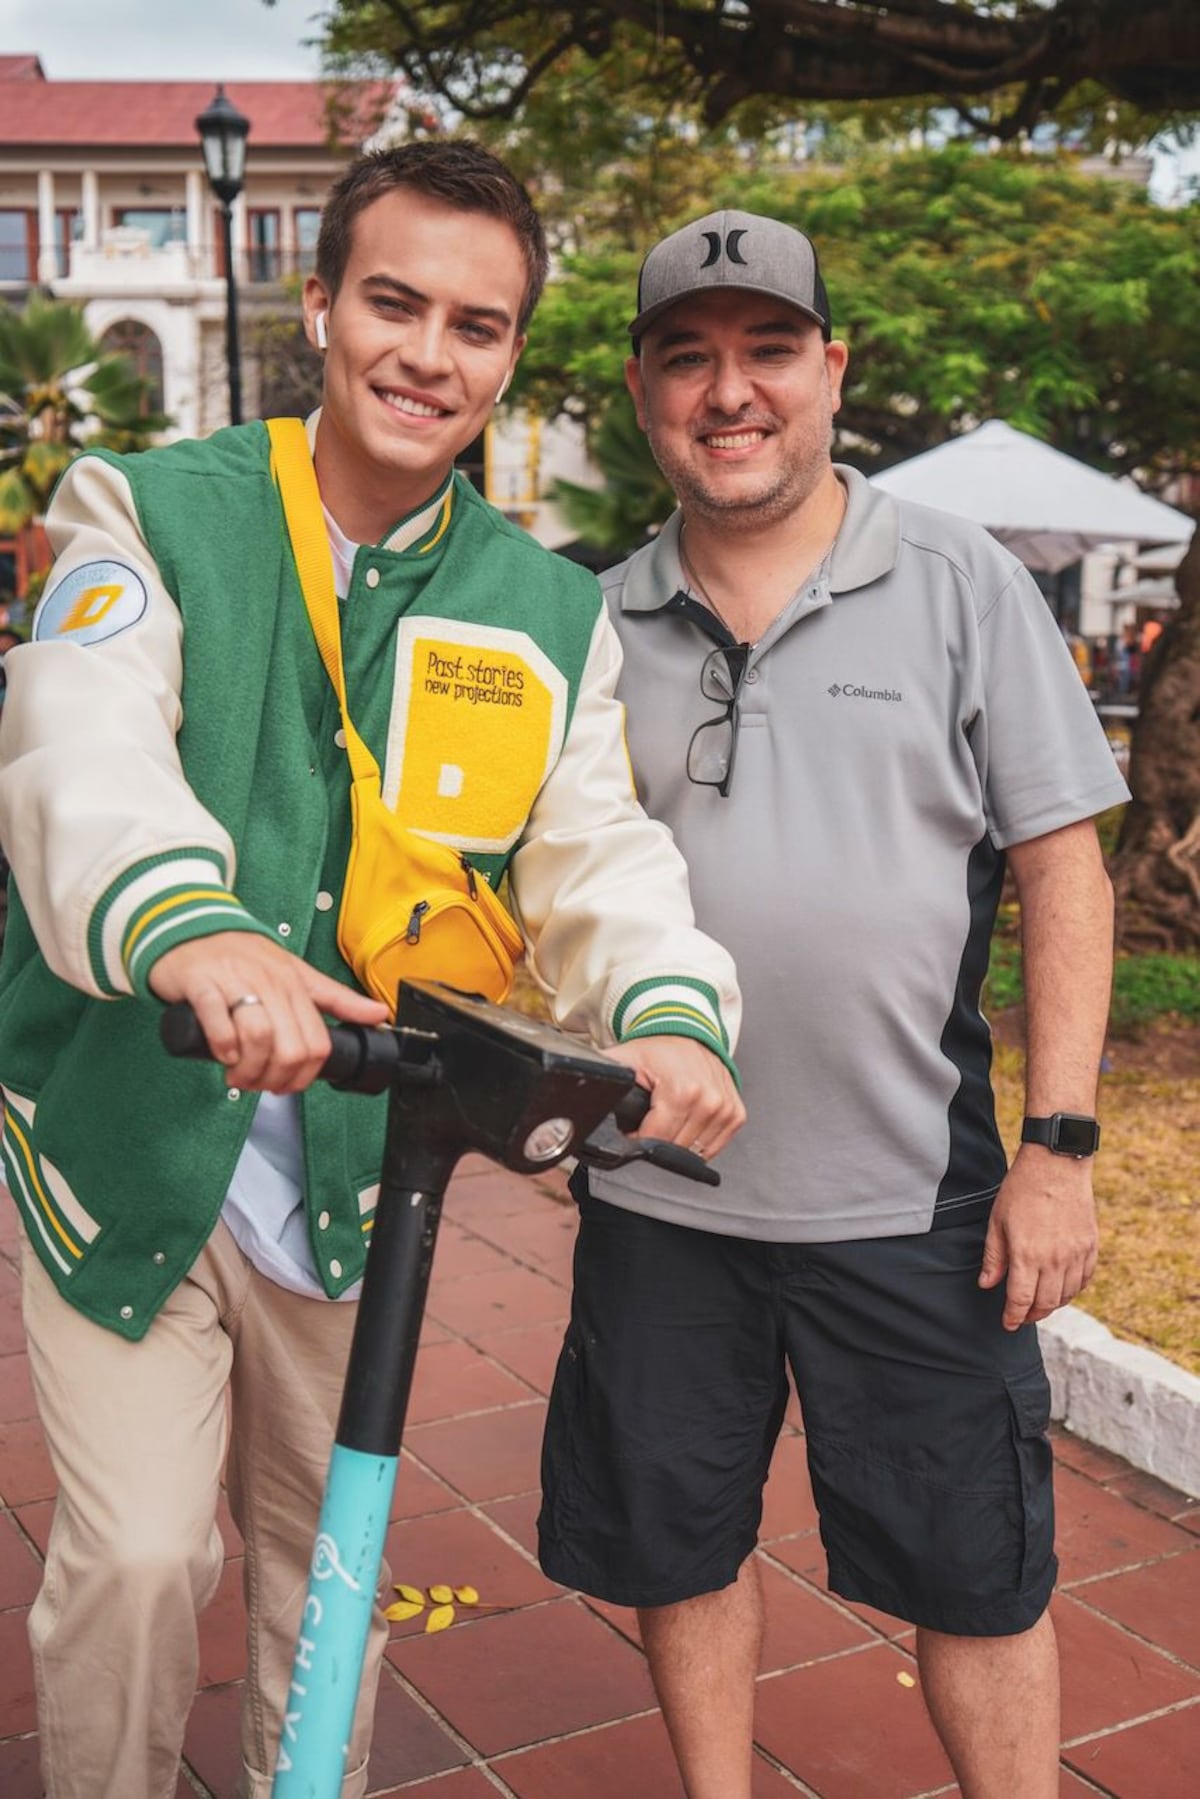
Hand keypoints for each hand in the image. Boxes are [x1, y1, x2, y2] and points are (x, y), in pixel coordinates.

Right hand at [149, 933, 388, 1093]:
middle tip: (260, 1084)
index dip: (305, 1075)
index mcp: (295, 984)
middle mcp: (269, 982)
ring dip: (249, 1069)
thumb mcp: (296, 973)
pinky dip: (223, 1046)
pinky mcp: (202, 983)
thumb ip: (336, 997)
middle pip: (290, 1046)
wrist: (193, 928)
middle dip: (276, 1077)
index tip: (288, 1084)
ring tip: (239, 1075)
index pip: (316, 1042)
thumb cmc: (245, 956)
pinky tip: (223, 1054)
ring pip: (258, 1036)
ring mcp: (235, 981)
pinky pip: (218, 1021)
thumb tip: (378, 1013)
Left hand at [604, 1037, 744, 1159]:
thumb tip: (579, 1096)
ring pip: (694, 1152)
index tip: (632, 1128)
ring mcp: (725, 1109)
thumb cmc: (657, 1049)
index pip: (655, 1141)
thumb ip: (602, 1079)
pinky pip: (713, 1147)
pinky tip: (686, 1124)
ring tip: (667, 1120)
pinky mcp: (736, 1114)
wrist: (687, 1032)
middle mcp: (709, 1101)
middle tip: (648, 1121)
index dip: (637, 1140)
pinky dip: (697, 1142)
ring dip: (677, 1143)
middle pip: (674, 1149)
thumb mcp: (623, 1060)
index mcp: (682, 1091)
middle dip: (656, 1142)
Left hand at [978, 1145, 1098, 1329]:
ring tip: (1039, 1304)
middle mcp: (1055, 1259)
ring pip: (1066, 1295)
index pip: (1021, 1300)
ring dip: (1052, 1305)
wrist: (1056, 1165)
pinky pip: (1084, 1279)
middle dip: (1031, 1315)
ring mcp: (1076, 1254)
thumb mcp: (997, 1221)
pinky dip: (1072, 1290)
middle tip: (1021, 1316)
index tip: (1007, 1323)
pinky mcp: (1090, 1246)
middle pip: (1045, 1304)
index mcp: (1027, 1255)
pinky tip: (1061, 1288)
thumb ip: (994, 1257)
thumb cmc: (1022, 1189)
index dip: (1013, 1316)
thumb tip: (987, 1284)